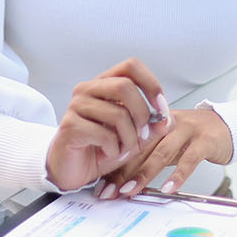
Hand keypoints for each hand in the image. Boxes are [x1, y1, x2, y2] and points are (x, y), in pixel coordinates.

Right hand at [44, 58, 166, 192]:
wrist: (72, 170)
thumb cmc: (101, 148)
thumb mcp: (134, 136)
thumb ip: (152, 126)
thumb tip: (167, 119)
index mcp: (103, 84)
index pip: (130, 66)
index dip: (151, 84)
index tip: (160, 107)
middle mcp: (87, 89)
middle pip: (124, 86)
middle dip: (142, 114)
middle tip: (143, 135)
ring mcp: (76, 106)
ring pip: (118, 114)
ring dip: (129, 139)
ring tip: (124, 150)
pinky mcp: (70, 126)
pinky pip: (105, 135)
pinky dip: (114, 150)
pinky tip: (109, 154)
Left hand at [99, 107, 233, 197]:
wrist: (227, 125)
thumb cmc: (192, 137)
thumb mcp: (166, 144)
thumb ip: (146, 157)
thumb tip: (120, 181)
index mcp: (151, 123)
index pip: (127, 145)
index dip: (113, 166)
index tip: (101, 187)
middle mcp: (165, 124)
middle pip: (139, 148)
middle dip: (122, 172)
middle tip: (109, 192)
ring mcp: (185, 130)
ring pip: (160, 152)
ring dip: (144, 173)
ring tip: (130, 191)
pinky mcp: (204, 140)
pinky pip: (189, 159)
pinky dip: (178, 175)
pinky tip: (168, 188)